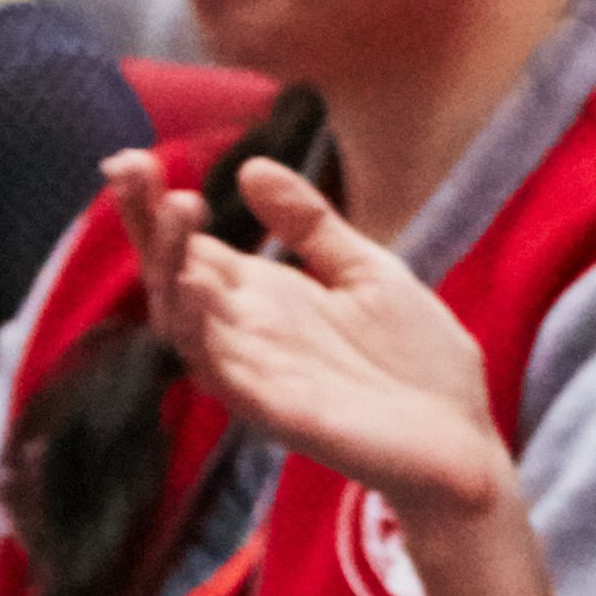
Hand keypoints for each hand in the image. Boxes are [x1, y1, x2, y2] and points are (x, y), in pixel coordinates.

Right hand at [139, 154, 520, 523]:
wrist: (465, 438)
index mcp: (264, 297)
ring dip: (172, 266)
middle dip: (147, 225)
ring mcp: (254, 372)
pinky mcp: (273, 411)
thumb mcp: (367, 270)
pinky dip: (202, 330)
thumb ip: (310, 225)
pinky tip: (195, 286)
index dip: (154, 206)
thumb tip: (251, 165)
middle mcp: (246, 333)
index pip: (192, 247)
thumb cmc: (415, 362)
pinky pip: (221, 370)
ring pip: (185, 321)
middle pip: (173, 277)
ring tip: (176, 206)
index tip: (133, 157)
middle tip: (130, 167)